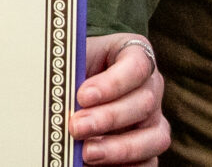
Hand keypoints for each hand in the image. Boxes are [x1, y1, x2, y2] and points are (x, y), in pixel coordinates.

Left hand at [73, 32, 168, 162]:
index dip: (113, 83)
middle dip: (108, 117)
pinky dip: (125, 166)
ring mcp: (154, 120)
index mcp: (135, 55)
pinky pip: (149, 163)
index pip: (137, 65)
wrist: (74, 88)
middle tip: (76, 126)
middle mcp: (151, 87)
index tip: (82, 96)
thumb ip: (69, 70)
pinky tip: (98, 165)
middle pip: (144, 102)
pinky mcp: (149, 148)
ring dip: (120, 148)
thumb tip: (56, 92)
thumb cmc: (74, 69)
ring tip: (87, 153)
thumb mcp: (71, 61)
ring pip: (155, 137)